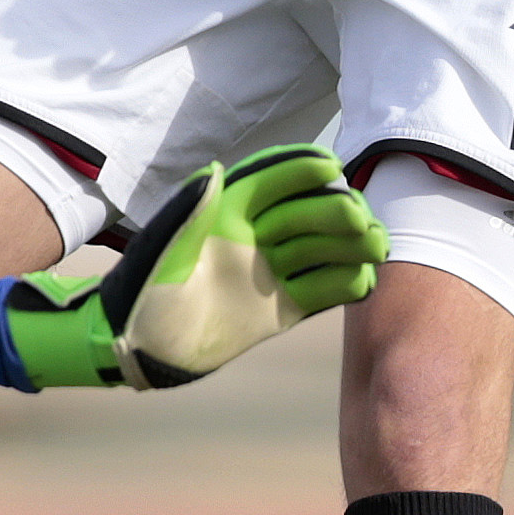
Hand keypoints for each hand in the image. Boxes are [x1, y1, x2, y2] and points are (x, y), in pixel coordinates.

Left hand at [6, 147, 386, 389]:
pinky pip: (321, 291)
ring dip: (351, 246)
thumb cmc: (141, 290)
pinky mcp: (278, 309)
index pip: (274, 181)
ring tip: (378, 246)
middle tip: (359, 219)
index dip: (302, 170)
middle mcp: (254, 237)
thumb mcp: (162, 248)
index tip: (330, 169)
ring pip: (321, 250)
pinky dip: (344, 285)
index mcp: (227, 212)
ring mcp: (269, 272)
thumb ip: (188, 210)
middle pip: (306, 215)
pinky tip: (364, 281)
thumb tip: (215, 171)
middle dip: (335, 213)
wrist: (135, 345)